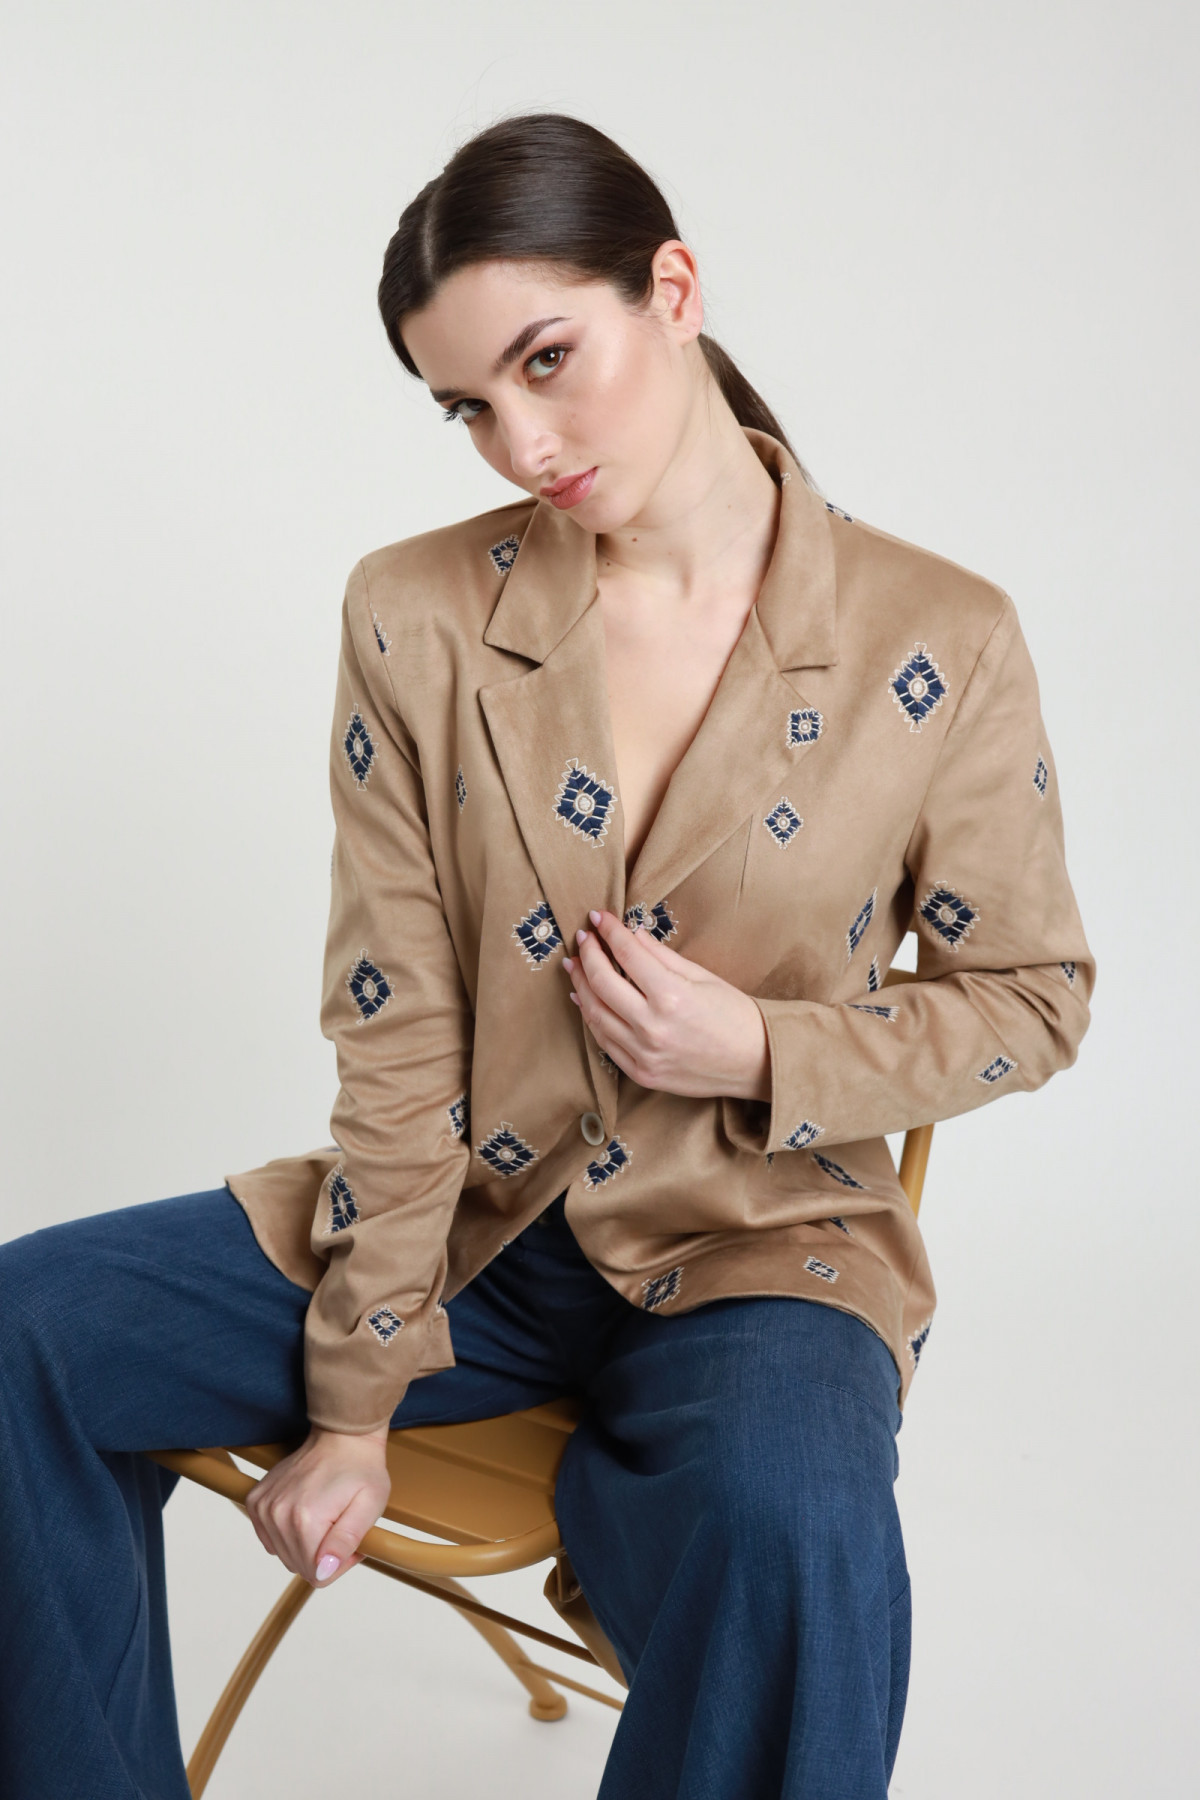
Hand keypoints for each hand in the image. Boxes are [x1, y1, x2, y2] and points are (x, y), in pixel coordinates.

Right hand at [245, 1423, 391, 1586]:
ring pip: (284, 1554)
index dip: (340, 1563)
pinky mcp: (256, 1501)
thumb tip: (323, 1572)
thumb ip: (345, 1542)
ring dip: (306, 1545)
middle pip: (299, 1566)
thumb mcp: (369, 1505)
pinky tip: (305, 1515)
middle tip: (341, 1527)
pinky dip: (287, 1534)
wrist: (341, 1436)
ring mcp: (263, 1507)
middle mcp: (277, 1515)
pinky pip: (270, 1539)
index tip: (352, 1542)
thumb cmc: (361, 1469)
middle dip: (323, 1556)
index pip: (318, 1575)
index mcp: (305, 1520)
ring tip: (325, 1519)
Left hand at [562, 908, 770, 1100]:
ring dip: (581, 986)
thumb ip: (661, 956)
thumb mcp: (703, 977)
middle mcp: (653, 1026)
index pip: (627, 954)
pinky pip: (605, 1043)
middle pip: (601, 982)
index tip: (597, 917)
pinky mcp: (642, 1073)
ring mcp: (644, 1054)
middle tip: (583, 938)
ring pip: (595, 1014)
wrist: (755, 1063)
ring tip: (575, 966)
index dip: (608, 931)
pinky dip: (591, 1019)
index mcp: (672, 996)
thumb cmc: (735, 1015)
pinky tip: (585, 1001)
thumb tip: (631, 933)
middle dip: (588, 955)